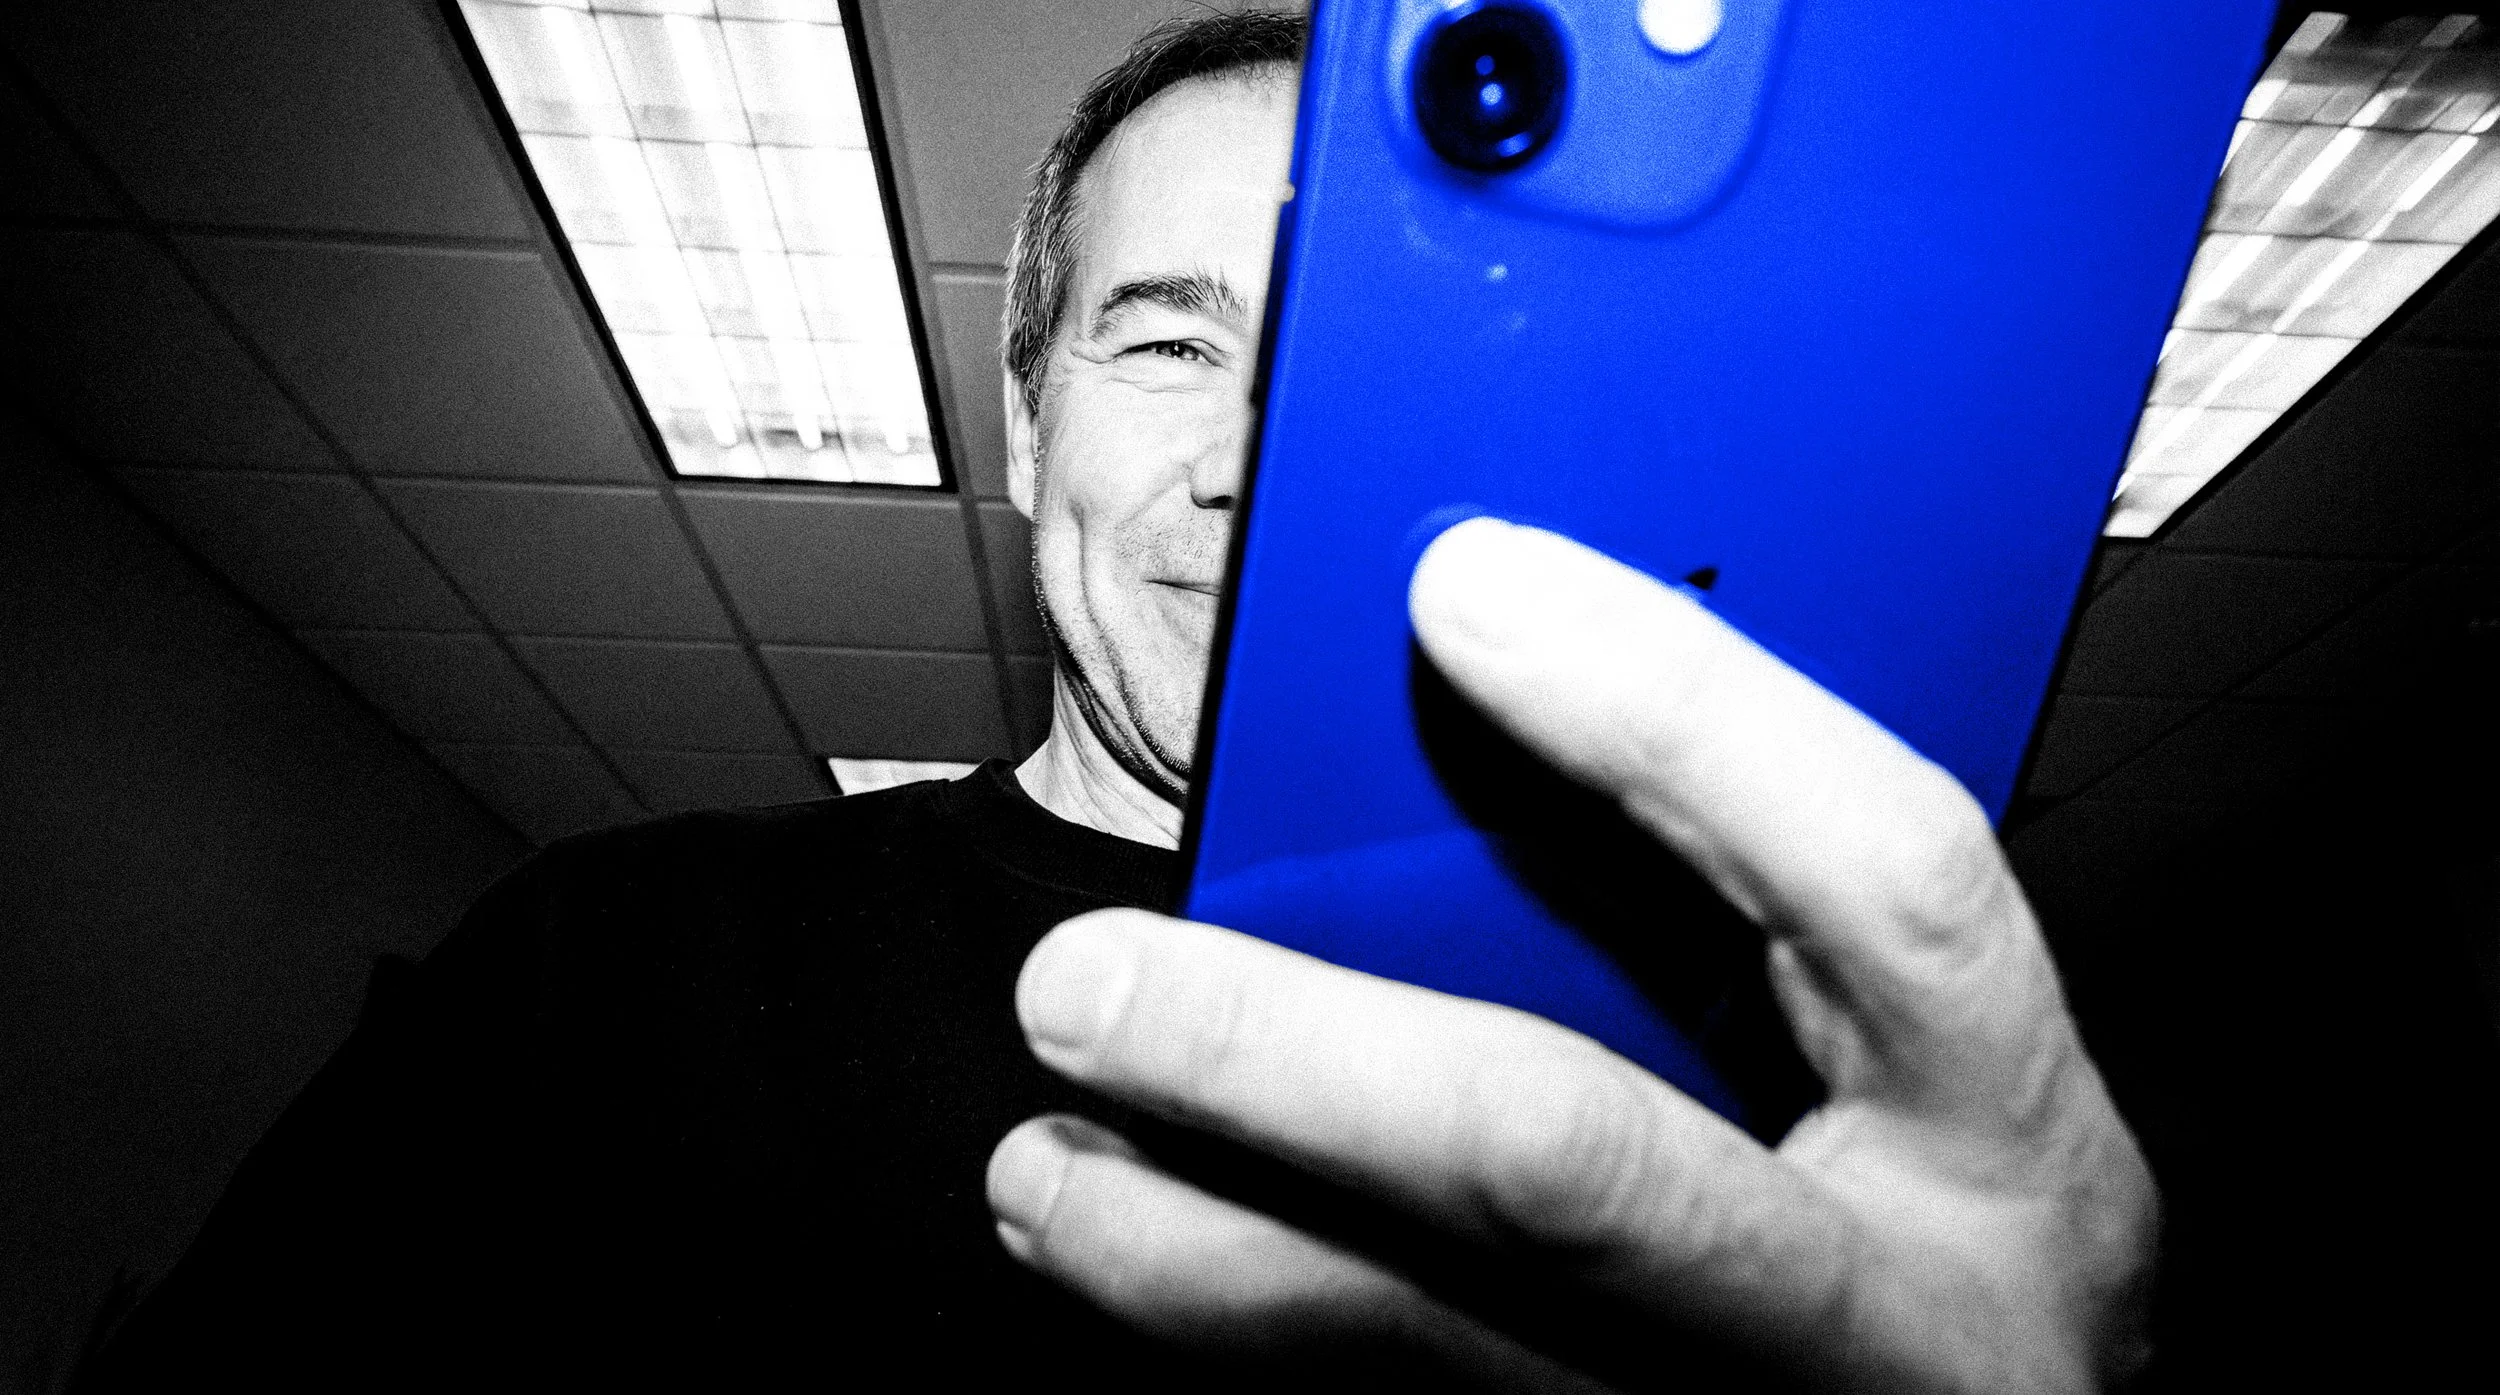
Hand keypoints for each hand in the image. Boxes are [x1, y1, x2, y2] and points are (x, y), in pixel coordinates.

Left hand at [987, 518, 2157, 1390]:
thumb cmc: (1958, 1253)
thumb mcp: (1921, 1074)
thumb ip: (1756, 912)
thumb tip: (1485, 701)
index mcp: (2007, 1134)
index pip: (1882, 879)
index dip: (1682, 718)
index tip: (1463, 585)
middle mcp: (1897, 1313)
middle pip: (1575, 1164)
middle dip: (1294, 1065)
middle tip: (1090, 983)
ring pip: (1434, 1354)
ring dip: (1196, 1256)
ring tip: (1044, 1169)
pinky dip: (1250, 1352)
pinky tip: (1148, 1275)